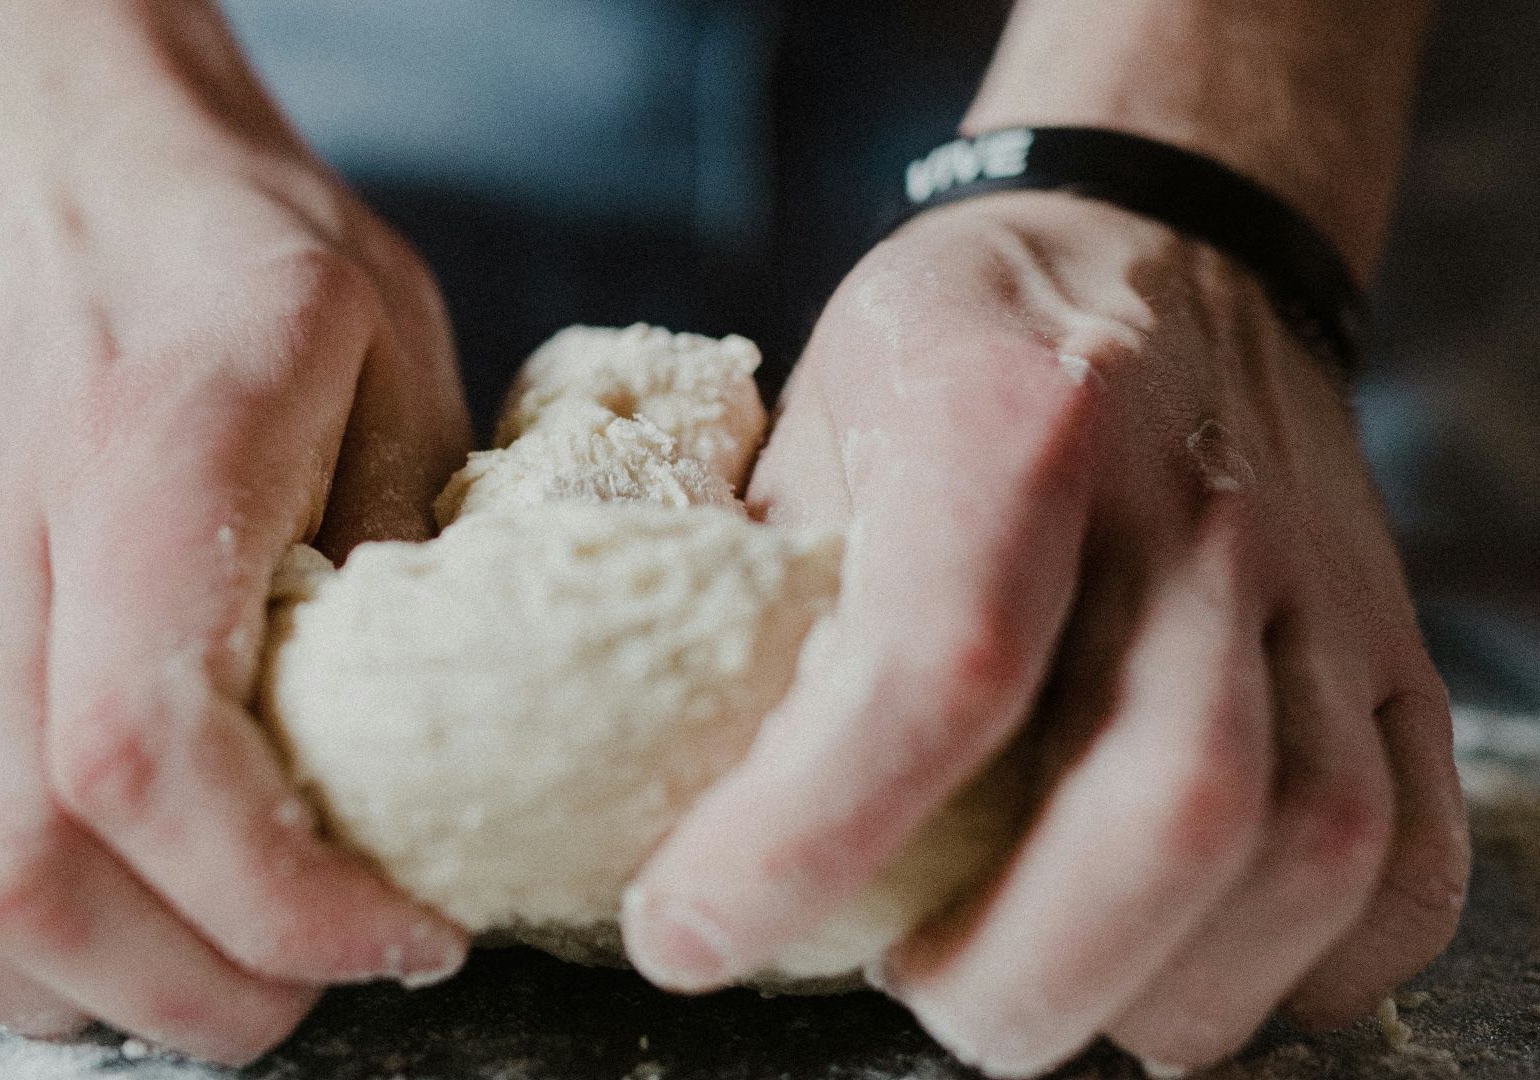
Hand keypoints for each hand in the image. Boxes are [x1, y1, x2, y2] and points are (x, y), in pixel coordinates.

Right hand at [0, 140, 471, 1061]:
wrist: (72, 197)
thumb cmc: (254, 283)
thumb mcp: (400, 364)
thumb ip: (421, 550)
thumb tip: (434, 758)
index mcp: (147, 455)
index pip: (143, 747)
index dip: (275, 896)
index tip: (403, 935)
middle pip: (13, 855)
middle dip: (185, 986)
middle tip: (308, 983)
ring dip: (44, 983)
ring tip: (179, 965)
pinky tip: (4, 923)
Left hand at [623, 192, 1468, 1075]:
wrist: (1160, 246)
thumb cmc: (956, 345)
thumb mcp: (812, 412)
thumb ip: (756, 585)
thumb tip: (664, 781)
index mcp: (1011, 419)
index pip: (936, 666)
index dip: (805, 836)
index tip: (689, 935)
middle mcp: (1190, 503)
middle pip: (1168, 800)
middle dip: (1019, 970)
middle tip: (909, 997)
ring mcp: (1315, 582)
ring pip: (1306, 848)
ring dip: (1158, 989)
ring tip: (1032, 995)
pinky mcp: (1388, 647)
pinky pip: (1407, 853)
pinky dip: (1309, 966)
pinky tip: (1182, 969)